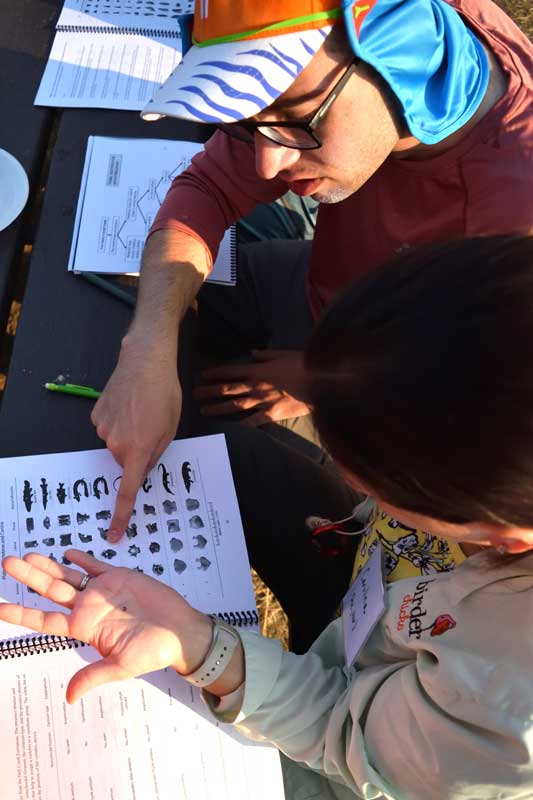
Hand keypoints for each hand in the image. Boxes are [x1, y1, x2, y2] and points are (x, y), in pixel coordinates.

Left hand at [0, 550, 212, 702]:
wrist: (180, 630)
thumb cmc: (153, 651)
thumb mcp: (121, 667)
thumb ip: (93, 675)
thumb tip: (69, 697)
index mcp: (84, 628)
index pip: (44, 619)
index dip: (21, 613)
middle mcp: (88, 607)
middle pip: (50, 590)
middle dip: (28, 577)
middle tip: (7, 563)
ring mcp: (102, 590)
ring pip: (68, 575)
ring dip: (48, 565)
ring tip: (27, 555)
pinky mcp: (119, 576)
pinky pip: (95, 565)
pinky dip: (81, 558)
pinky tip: (67, 552)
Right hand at [92, 335, 180, 540]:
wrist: (145, 360)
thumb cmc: (164, 394)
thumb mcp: (170, 428)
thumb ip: (155, 454)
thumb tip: (142, 470)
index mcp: (138, 449)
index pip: (127, 490)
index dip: (121, 515)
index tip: (114, 534)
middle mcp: (116, 443)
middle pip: (126, 461)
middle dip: (138, 452)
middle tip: (152, 427)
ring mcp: (102, 429)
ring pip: (117, 444)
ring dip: (129, 434)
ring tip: (141, 409)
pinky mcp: (95, 415)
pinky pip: (108, 428)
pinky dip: (118, 421)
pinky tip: (128, 403)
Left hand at [195, 349, 310, 426]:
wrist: (318, 382)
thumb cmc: (302, 365)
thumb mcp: (282, 354)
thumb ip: (265, 355)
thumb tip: (251, 354)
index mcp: (257, 370)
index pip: (230, 371)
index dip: (214, 373)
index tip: (201, 375)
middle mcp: (255, 386)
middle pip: (227, 389)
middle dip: (209, 391)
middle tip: (194, 394)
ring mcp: (262, 402)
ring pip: (234, 406)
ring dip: (217, 408)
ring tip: (204, 410)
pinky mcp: (271, 415)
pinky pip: (253, 422)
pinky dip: (241, 427)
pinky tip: (230, 431)